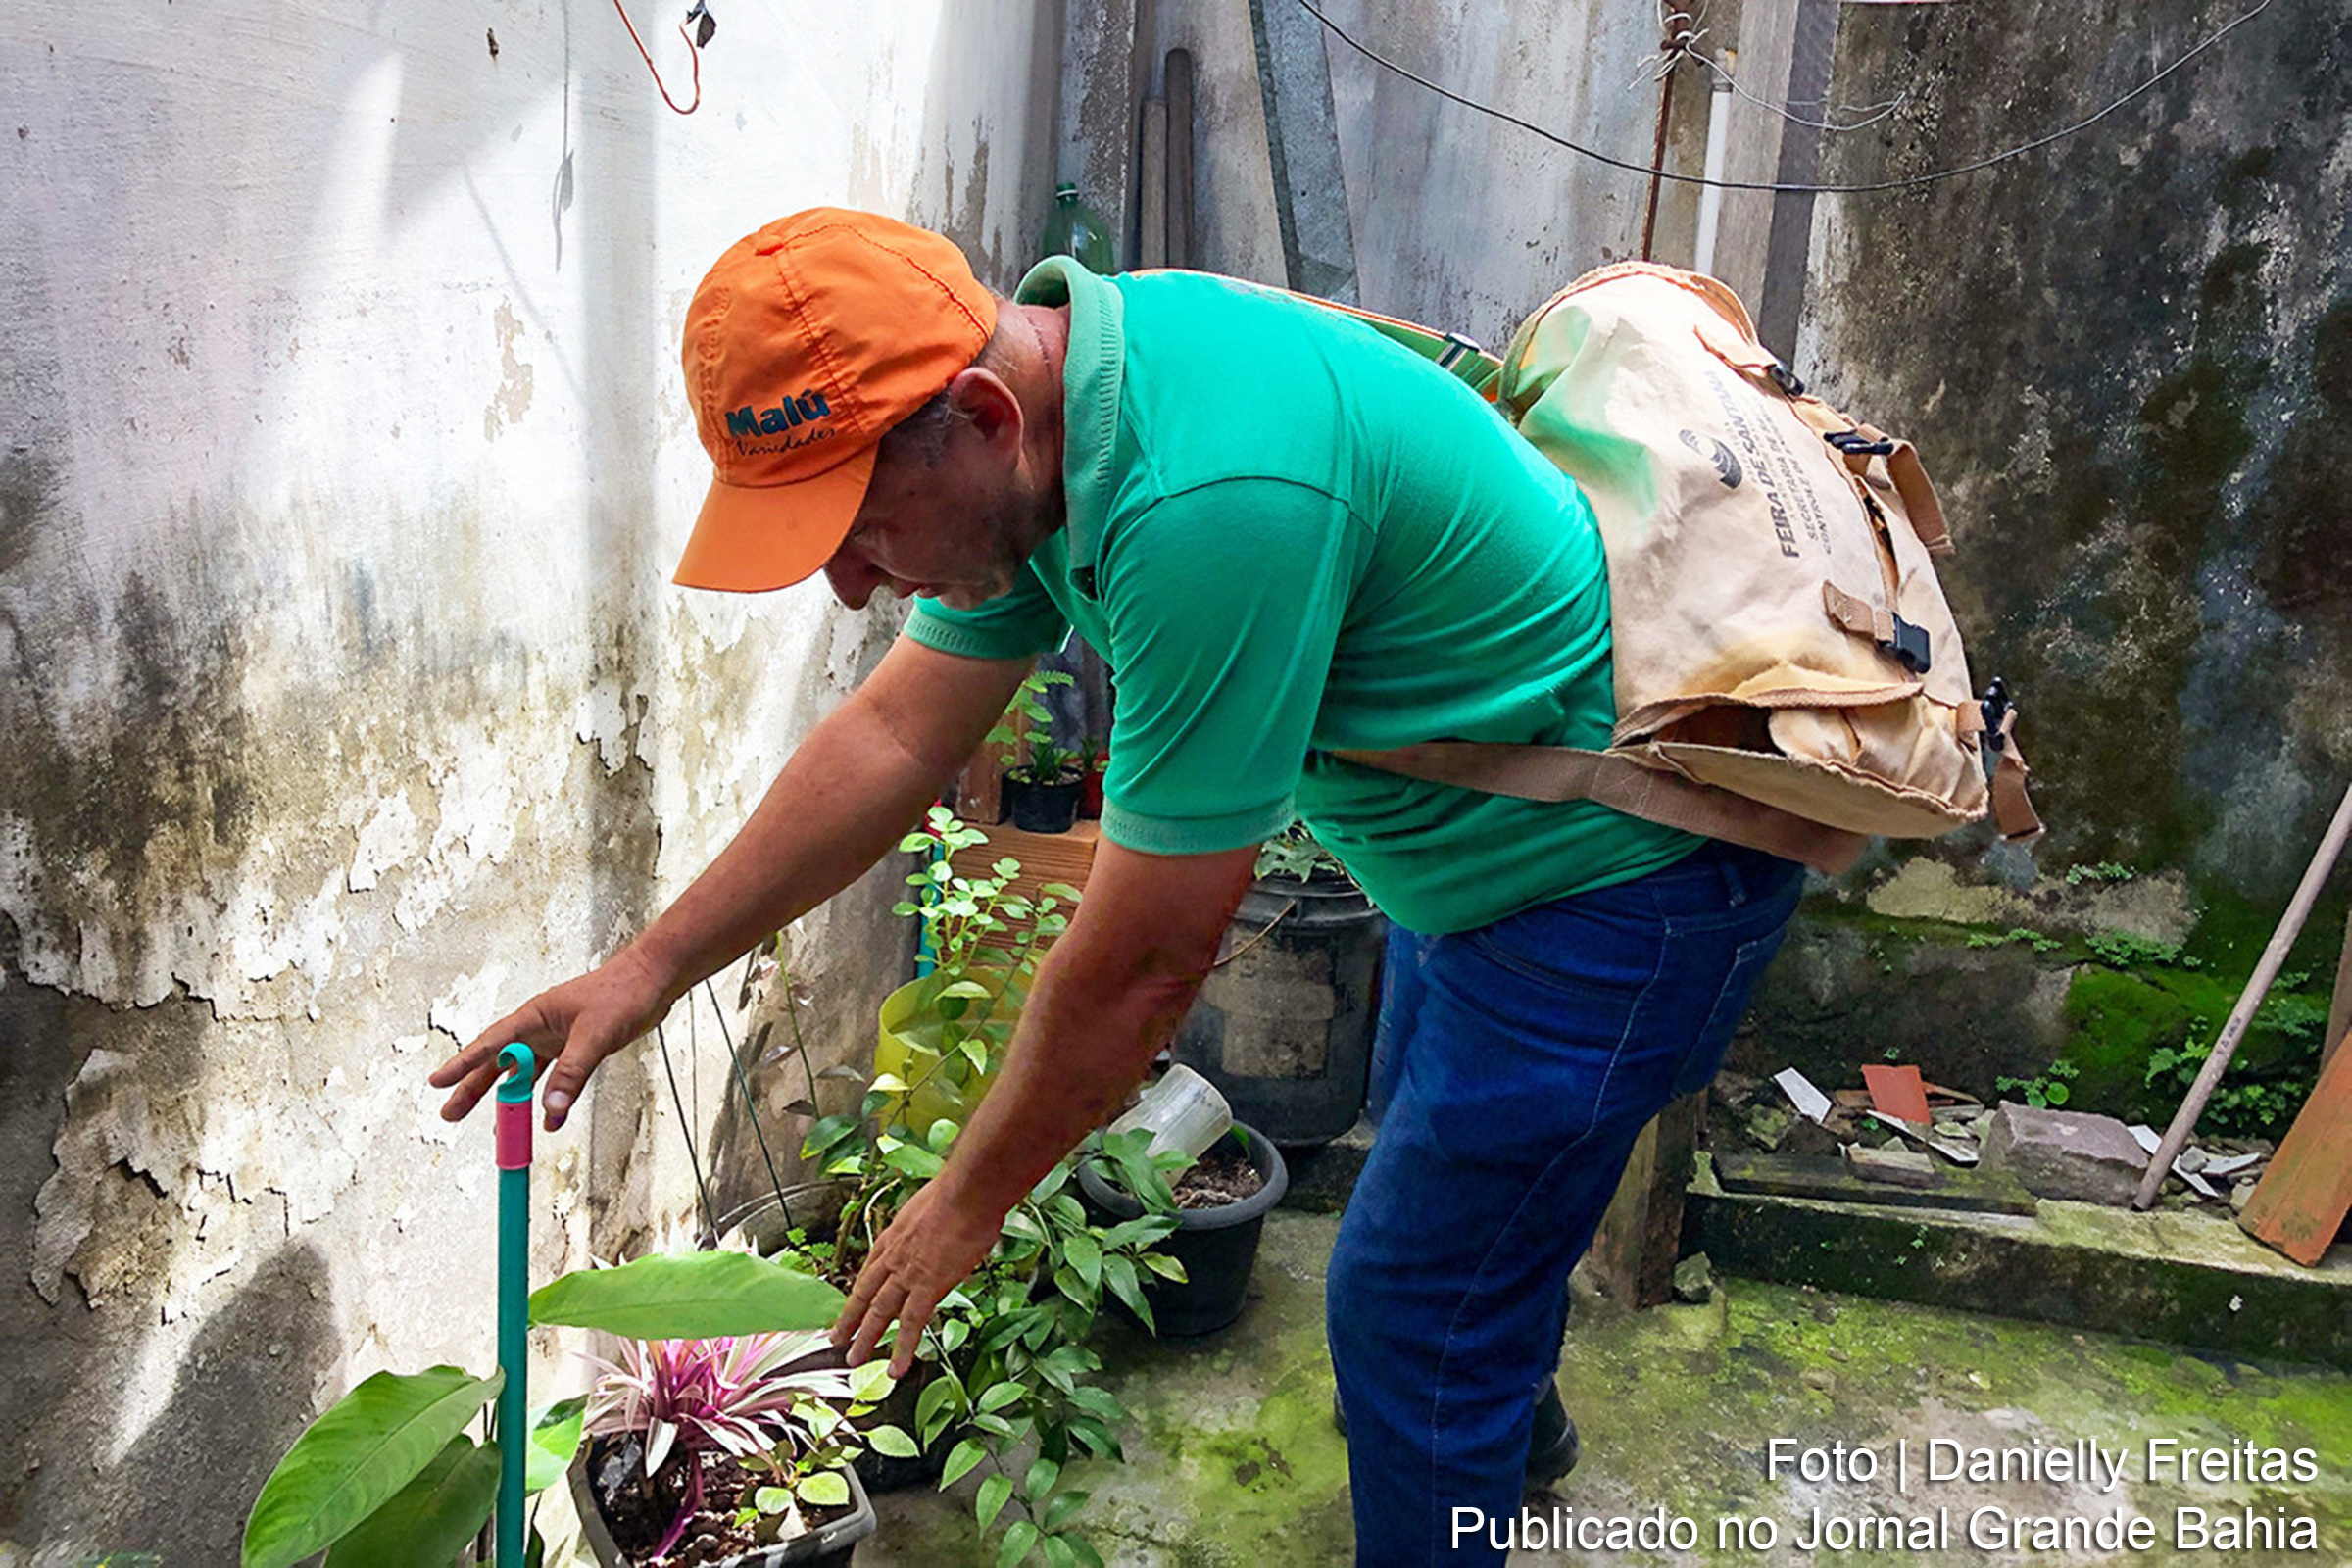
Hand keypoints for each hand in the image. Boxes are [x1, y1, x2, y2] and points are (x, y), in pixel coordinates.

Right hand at [428, 946, 674, 1129]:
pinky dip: (549, 1100)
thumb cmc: (623, 992)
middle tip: (450, 1114)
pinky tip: (547, 1120)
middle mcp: (540, 1028)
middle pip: (499, 1063)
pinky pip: (554, 1079)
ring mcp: (558, 1038)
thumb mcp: (594, 1035)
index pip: (490, 1044)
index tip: (437, 1082)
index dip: (462, 1064)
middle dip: (474, 1089)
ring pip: (524, 1074)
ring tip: (491, 1126)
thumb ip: (572, 1073)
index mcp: (534, 1016)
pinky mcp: (577, 1048)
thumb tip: (550, 1110)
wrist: (655, 981)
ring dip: (508, 1100)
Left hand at [832, 1180, 1006, 1377]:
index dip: (859, 1290)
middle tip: (837, 1338)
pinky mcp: (928, 1287)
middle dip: (850, 1319)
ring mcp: (907, 1274)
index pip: (870, 1270)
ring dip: (866, 1338)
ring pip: (880, 1312)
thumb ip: (929, 1225)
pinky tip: (896, 1370)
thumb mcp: (931, 1206)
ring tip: (853, 1359)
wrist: (968, 1193)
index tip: (851, 1304)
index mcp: (893, 1236)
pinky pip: (912, 1325)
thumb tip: (941, 1230)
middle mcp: (893, 1257)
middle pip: (866, 1293)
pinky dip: (903, 1349)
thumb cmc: (959, 1193)